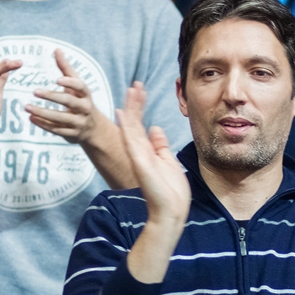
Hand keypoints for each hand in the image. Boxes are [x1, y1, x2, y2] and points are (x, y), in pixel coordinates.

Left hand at [27, 50, 106, 144]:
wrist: (94, 129)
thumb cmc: (82, 101)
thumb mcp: (78, 86)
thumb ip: (66, 69)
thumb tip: (56, 50)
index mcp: (86, 94)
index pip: (80, 86)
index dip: (70, 83)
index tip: (56, 79)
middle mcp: (84, 108)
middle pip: (68, 102)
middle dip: (52, 97)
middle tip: (35, 91)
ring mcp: (79, 123)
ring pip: (60, 118)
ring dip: (42, 113)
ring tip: (27, 107)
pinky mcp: (72, 135)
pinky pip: (56, 130)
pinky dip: (43, 124)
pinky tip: (31, 118)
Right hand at [117, 83, 190, 227]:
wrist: (171, 210)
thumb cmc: (171, 191)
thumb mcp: (168, 161)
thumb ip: (160, 145)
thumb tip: (155, 128)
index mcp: (147, 152)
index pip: (140, 125)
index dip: (139, 107)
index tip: (140, 91)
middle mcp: (140, 152)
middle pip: (134, 123)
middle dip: (134, 103)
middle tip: (135, 84)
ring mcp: (138, 156)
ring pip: (130, 127)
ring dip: (131, 108)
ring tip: (132, 90)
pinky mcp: (139, 161)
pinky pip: (130, 139)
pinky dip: (126, 125)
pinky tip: (123, 111)